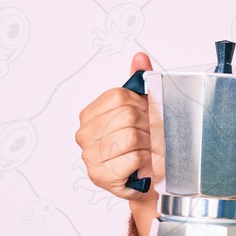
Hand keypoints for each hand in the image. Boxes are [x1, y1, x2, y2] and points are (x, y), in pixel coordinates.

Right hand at [75, 52, 158, 202]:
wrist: (145, 178)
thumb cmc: (140, 143)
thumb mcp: (139, 109)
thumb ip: (138, 82)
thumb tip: (139, 56)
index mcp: (90, 114)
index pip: (119, 97)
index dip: (141, 106)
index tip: (146, 116)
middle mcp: (84, 134)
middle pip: (128, 116)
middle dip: (148, 127)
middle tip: (151, 137)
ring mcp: (90, 156)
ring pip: (132, 137)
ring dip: (149, 145)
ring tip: (148, 150)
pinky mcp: (101, 176)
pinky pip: (134, 158)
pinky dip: (146, 161)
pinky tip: (143, 164)